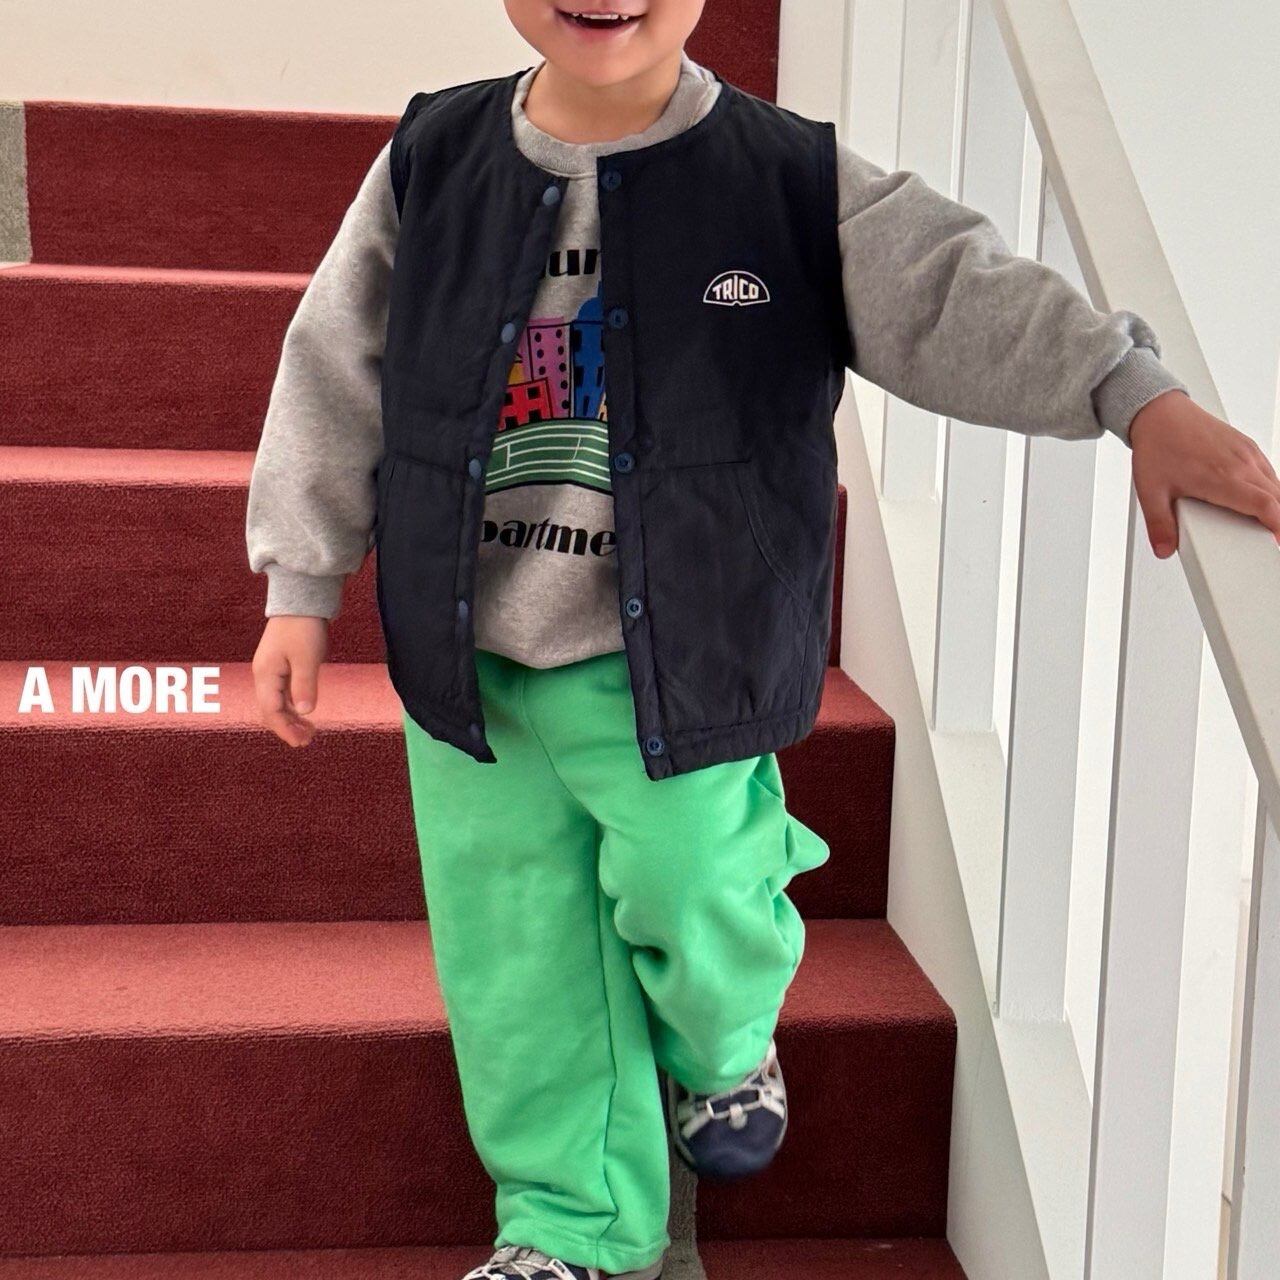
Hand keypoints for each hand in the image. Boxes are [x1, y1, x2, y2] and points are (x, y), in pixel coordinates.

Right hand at [252, 615, 329, 746]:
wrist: (300, 601)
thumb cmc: (303, 627)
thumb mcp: (307, 657)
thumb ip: (305, 685)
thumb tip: (305, 712)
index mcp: (266, 674)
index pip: (271, 711)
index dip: (285, 729)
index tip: (300, 742)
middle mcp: (263, 675)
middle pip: (270, 710)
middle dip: (287, 727)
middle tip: (307, 740)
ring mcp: (271, 670)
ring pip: (276, 703)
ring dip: (290, 718)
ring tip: (309, 731)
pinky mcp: (280, 666)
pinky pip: (282, 694)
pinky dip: (292, 706)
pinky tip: (305, 713)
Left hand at [1129, 390, 1279, 557]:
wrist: (1159, 413)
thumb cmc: (1158, 446)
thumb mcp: (1151, 491)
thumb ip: (1160, 525)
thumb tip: (1164, 549)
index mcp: (1222, 477)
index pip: (1264, 504)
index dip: (1277, 525)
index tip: (1279, 539)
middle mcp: (1241, 463)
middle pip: (1276, 497)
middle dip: (1278, 520)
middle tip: (1272, 538)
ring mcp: (1246, 452)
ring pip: (1275, 483)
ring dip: (1275, 503)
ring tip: (1266, 521)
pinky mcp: (1246, 445)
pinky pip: (1268, 470)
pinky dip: (1269, 487)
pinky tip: (1257, 497)